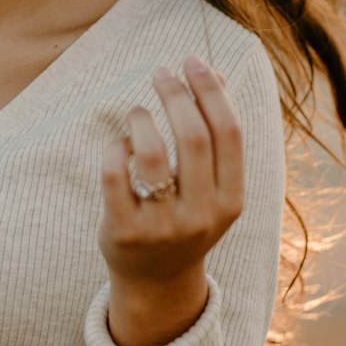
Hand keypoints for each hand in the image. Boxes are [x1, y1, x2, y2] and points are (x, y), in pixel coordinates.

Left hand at [98, 56, 244, 345]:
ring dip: (142, 120)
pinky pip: (115, 174)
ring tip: (138, 112)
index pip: (228, 133)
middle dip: (177, 95)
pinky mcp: (124, 232)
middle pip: (192, 137)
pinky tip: (120, 144)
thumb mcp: (212, 186)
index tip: (192, 62)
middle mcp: (201, 215)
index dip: (211, 91)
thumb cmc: (186, 216)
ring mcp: (162, 226)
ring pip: (151, 154)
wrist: (157, 283)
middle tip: (162, 72)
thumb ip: (216, 135)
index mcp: (231, 200)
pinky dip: (116, 148)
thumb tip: (213, 72)